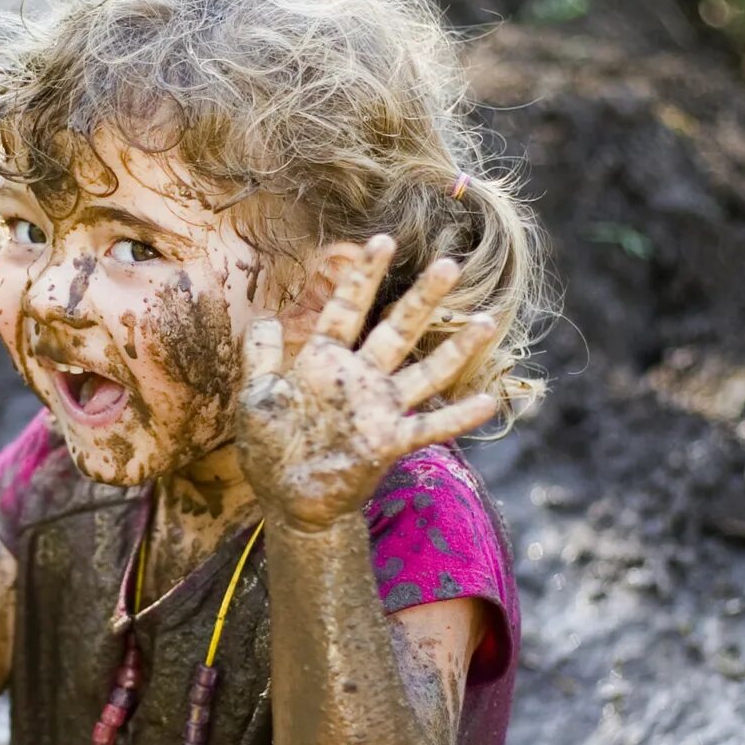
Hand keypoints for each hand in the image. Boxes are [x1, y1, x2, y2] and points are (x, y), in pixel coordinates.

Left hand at [236, 235, 499, 530]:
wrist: (290, 504)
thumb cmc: (271, 451)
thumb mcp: (256, 398)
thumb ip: (261, 355)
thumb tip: (266, 316)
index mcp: (324, 361)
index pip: (346, 309)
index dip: (362, 276)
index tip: (382, 240)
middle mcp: (359, 378)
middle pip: (396, 329)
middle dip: (421, 298)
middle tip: (449, 264)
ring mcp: (378, 409)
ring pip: (424, 370)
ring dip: (455, 348)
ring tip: (486, 319)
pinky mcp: (389, 442)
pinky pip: (429, 427)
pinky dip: (458, 416)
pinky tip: (489, 401)